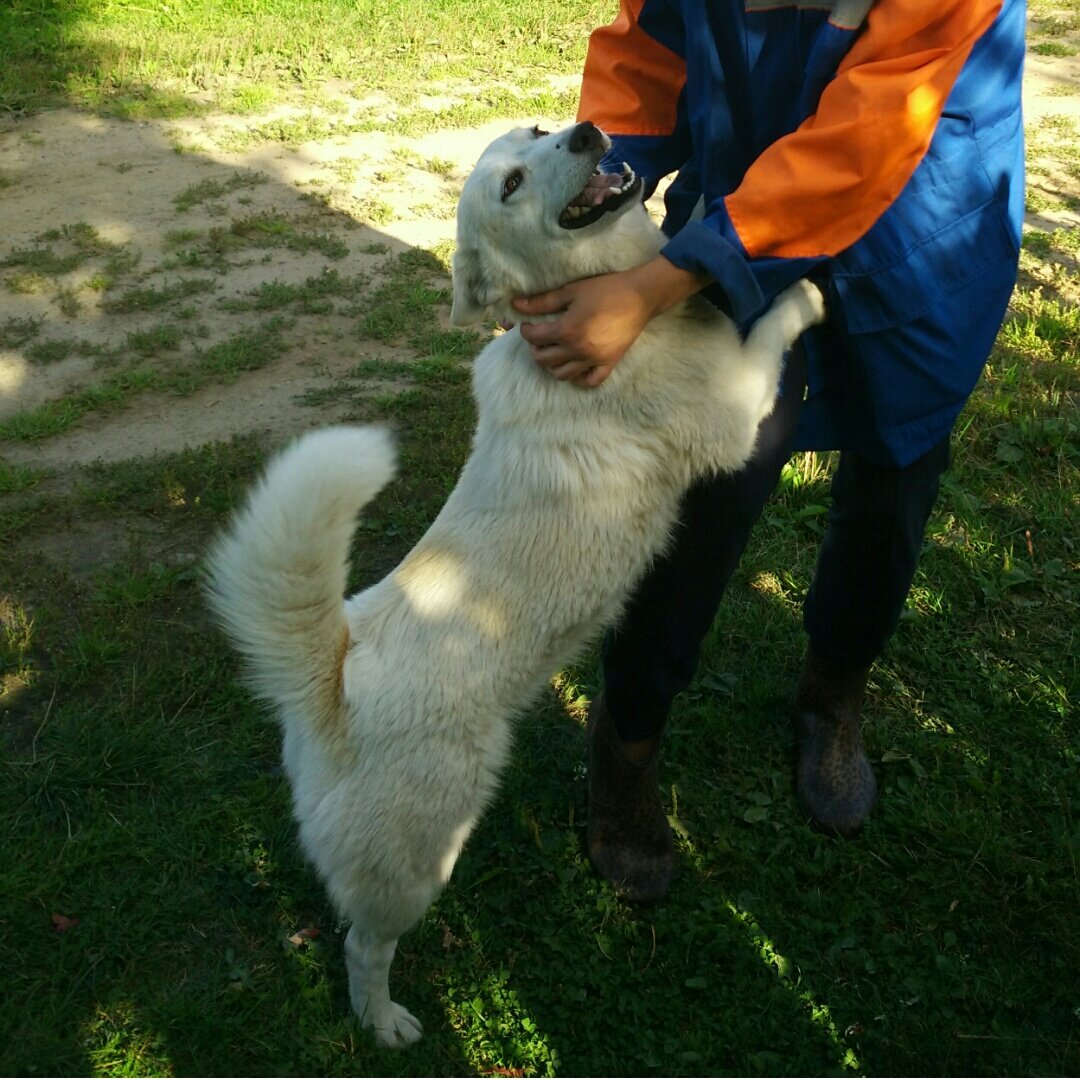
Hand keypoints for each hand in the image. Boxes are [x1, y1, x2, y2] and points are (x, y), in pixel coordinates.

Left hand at [512, 256, 709, 388]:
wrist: (640, 296)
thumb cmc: (605, 289)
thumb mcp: (571, 291)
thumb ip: (543, 301)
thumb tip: (517, 305)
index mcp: (567, 330)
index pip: (534, 338)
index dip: (526, 331)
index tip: (528, 325)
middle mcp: (578, 350)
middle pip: (544, 360)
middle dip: (536, 349)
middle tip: (540, 338)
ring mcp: (594, 360)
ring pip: (562, 375)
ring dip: (552, 365)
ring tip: (554, 352)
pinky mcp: (608, 364)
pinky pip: (589, 382)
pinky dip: (579, 379)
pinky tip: (575, 366)